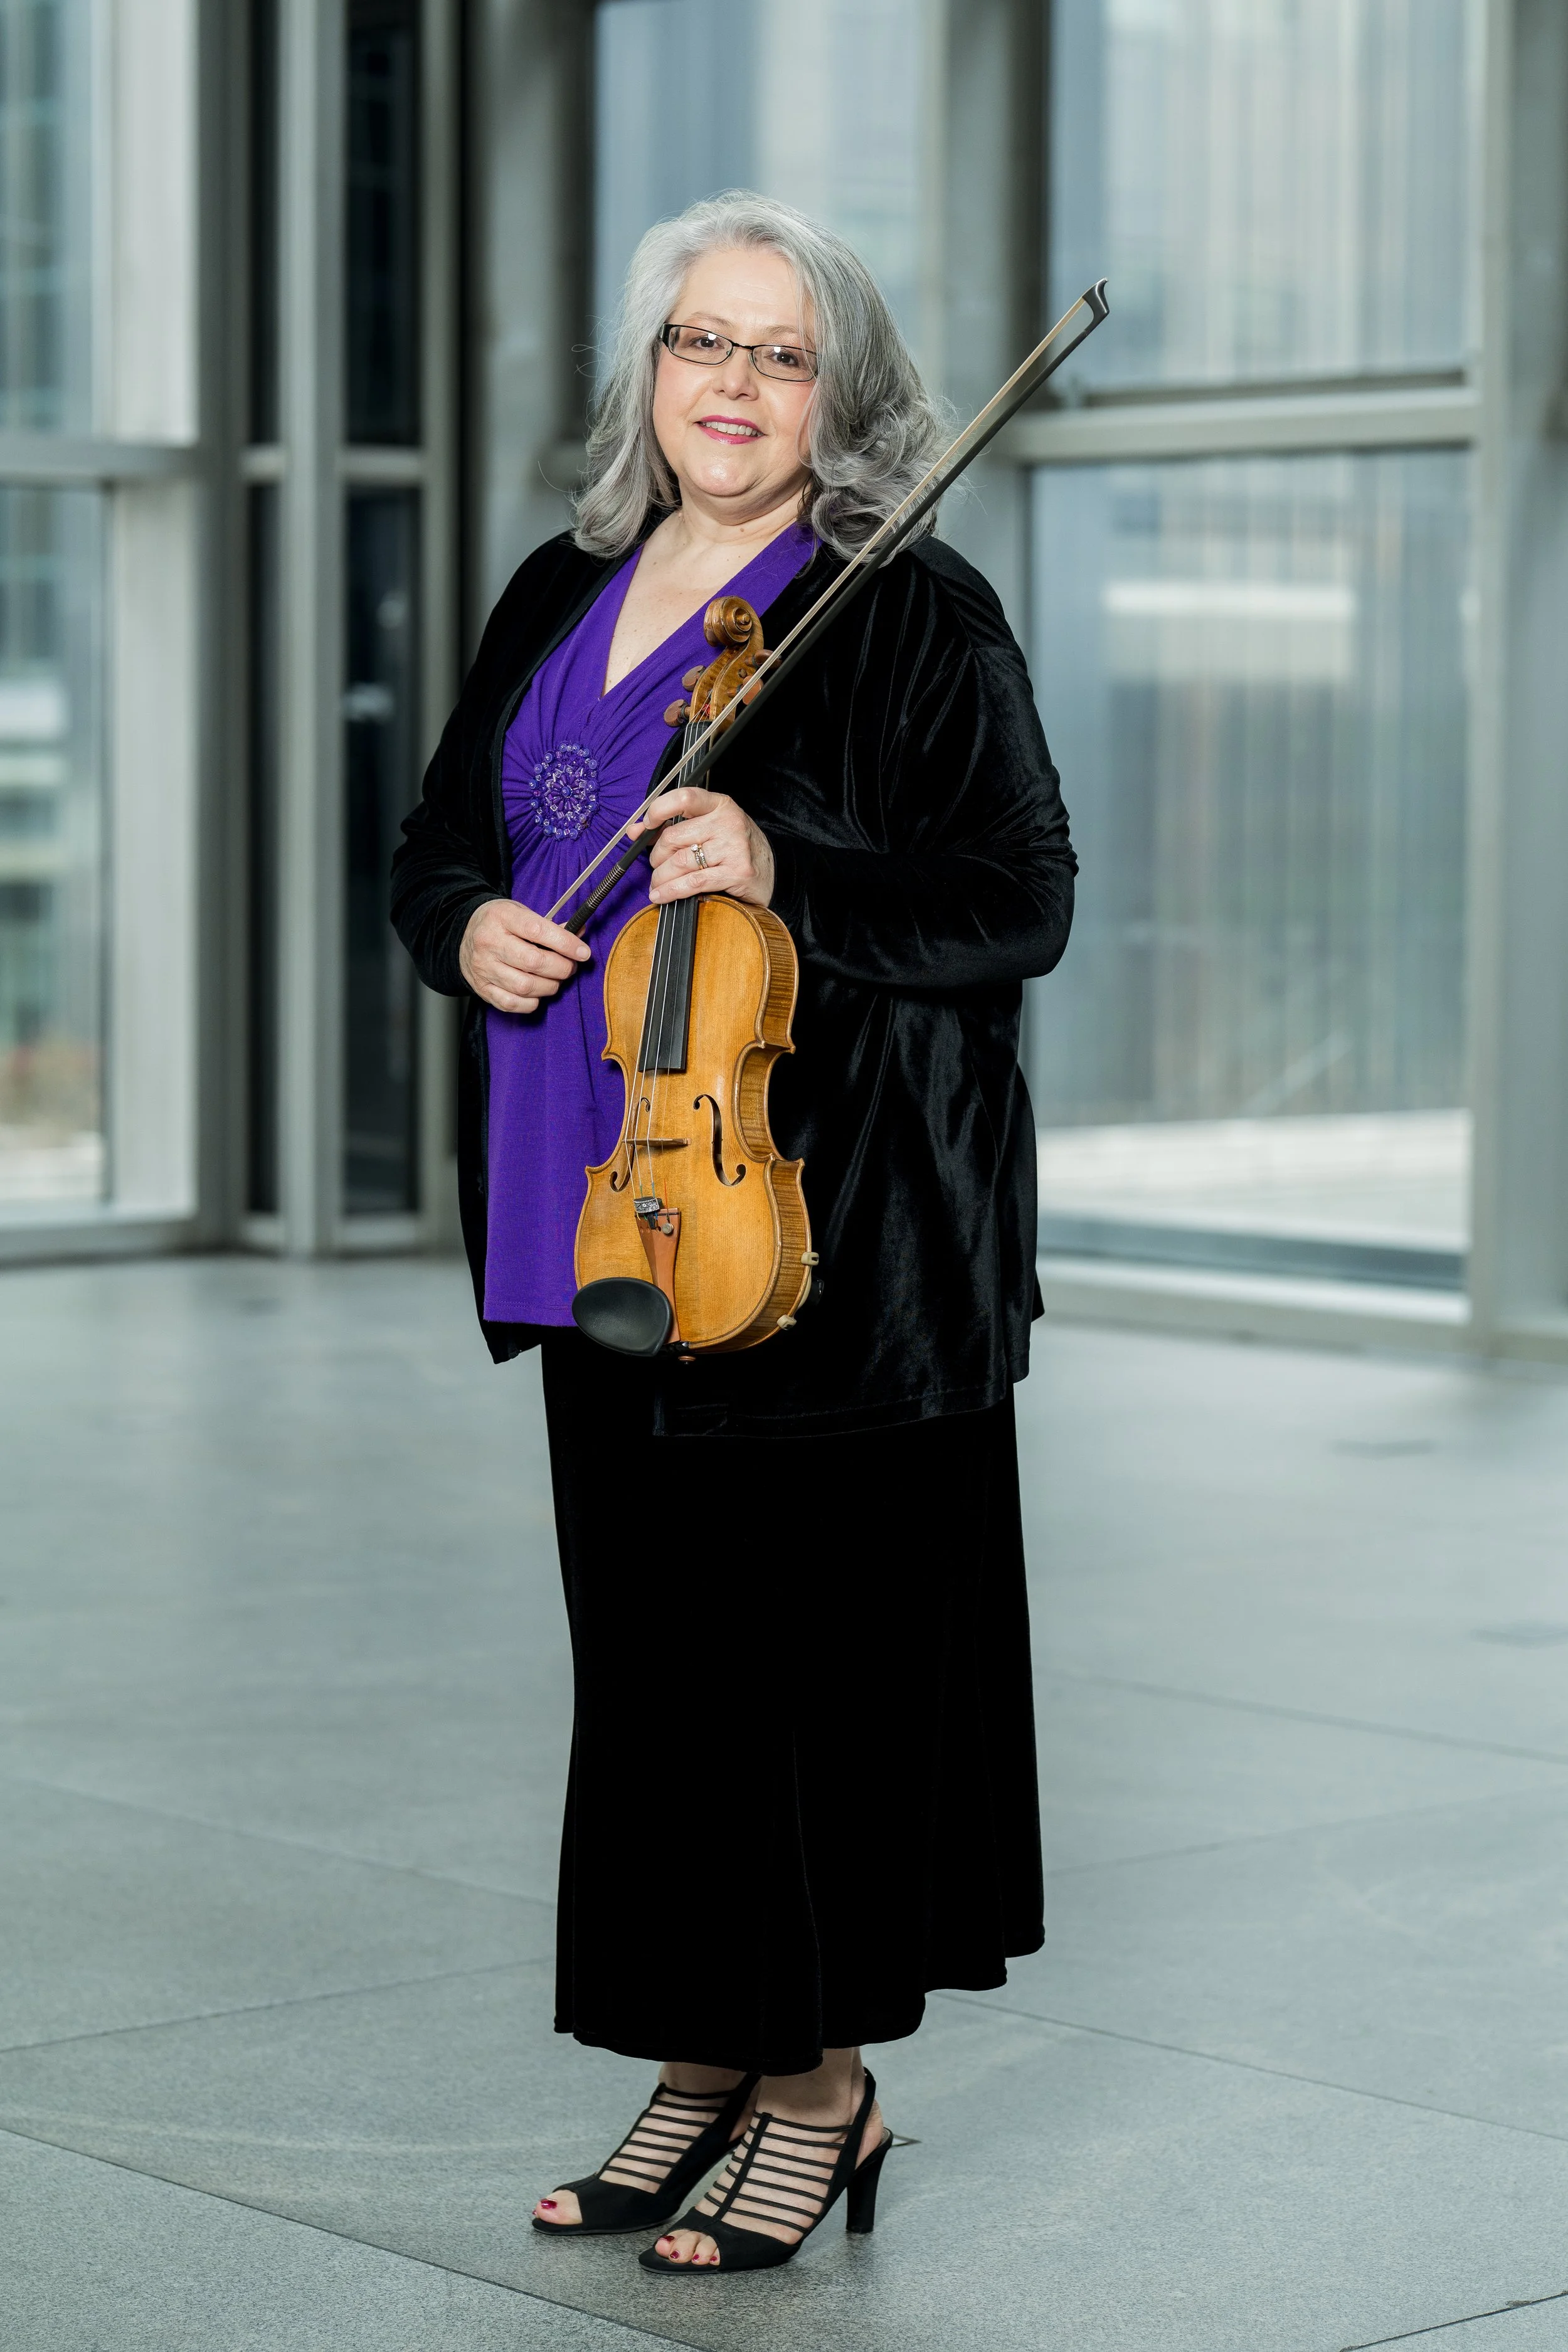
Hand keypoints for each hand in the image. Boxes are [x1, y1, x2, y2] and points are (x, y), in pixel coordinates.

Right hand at [458, 898, 590, 1013]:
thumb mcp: (521, 913)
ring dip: (549, 986)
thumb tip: (580, 933)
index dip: (565, 944)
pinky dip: (531, 1002)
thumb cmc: (500, 923)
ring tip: (555, 979)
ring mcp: (484, 967)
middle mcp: (489, 942)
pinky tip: (537, 992)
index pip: (538, 931)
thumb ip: (550, 925)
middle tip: (569, 967)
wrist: (463, 934)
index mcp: (501, 917)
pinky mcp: (481, 988)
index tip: (583, 952)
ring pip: (525, 987)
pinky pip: (512, 1004)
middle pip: (534, 962)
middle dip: (561, 968)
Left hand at [635, 785, 773, 907]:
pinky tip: (662, 896)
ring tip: (658, 884)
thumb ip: (673, 825)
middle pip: (674, 837)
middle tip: (657, 866)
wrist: (772, 873)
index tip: (646, 825)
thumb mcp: (709, 828)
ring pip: (680, 862)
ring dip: (662, 878)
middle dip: (657, 856)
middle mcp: (728, 822)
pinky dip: (672, 892)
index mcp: (719, 805)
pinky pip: (693, 882)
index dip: (657, 811)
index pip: (683, 798)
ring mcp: (734, 847)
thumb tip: (635, 830)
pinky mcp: (736, 872)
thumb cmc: (735, 849)